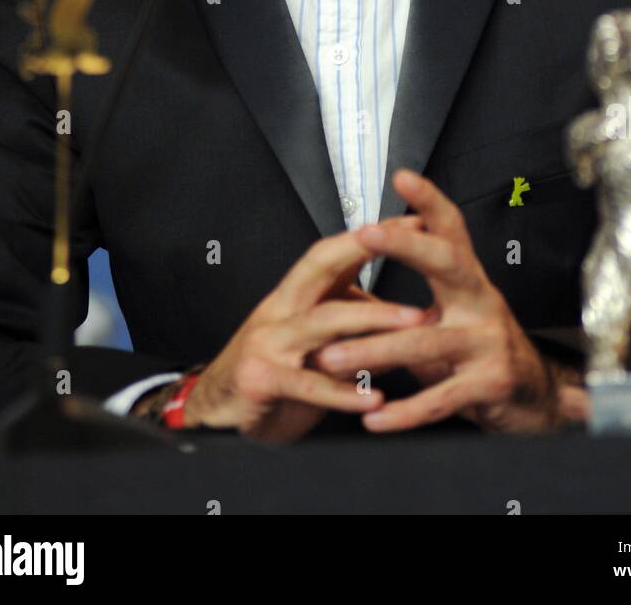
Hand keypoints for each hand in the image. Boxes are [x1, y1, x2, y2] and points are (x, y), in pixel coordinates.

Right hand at [179, 220, 427, 442]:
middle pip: (320, 265)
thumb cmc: (271, 370)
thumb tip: (397, 316)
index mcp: (294, 296)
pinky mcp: (262, 379)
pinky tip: (373, 398)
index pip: (332, 252)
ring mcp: (269, 342)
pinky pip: (308, 384)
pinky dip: (343, 392)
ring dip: (373, 318)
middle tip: (408, 242)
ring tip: (414, 322)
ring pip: (324, 320)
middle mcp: (281, 310)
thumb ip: (349, 324)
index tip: (411, 221)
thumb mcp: (312, 341)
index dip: (369, 235)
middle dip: (363, 248)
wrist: (216, 410)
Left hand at [313, 170, 589, 433]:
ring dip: (372, 351)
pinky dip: (402, 412)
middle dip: (404, 244)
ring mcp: (488, 342)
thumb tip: (355, 291)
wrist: (537, 400)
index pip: (450, 231)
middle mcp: (482, 302)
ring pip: (424, 342)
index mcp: (468, 282)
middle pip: (445, 262)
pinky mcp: (490, 384)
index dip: (429, 201)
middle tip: (364, 234)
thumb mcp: (452, 320)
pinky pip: (438, 398)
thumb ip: (412, 307)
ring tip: (330, 358)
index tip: (401, 176)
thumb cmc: (481, 353)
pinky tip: (373, 417)